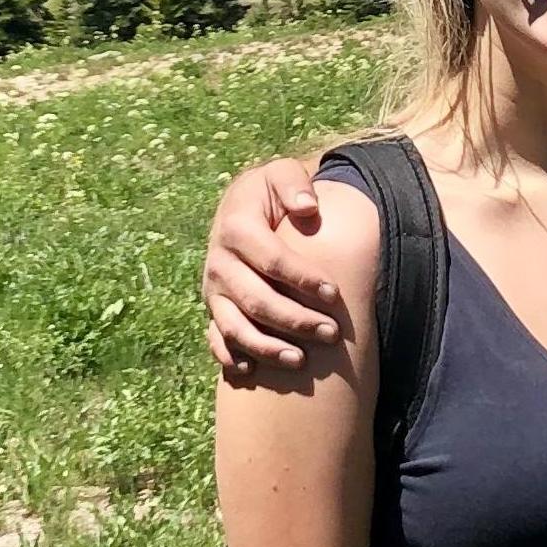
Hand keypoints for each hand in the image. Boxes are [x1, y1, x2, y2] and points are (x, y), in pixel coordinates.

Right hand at [203, 156, 337, 374]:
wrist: (240, 206)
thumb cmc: (270, 193)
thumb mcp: (280, 174)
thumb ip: (294, 183)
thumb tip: (308, 207)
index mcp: (235, 227)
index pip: (272, 260)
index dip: (303, 278)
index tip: (333, 294)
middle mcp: (218, 262)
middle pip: (255, 299)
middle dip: (294, 320)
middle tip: (331, 333)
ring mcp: (213, 289)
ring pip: (233, 326)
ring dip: (266, 347)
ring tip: (300, 361)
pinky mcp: (213, 308)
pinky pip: (215, 339)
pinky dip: (230, 357)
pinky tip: (251, 372)